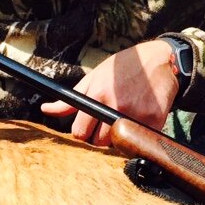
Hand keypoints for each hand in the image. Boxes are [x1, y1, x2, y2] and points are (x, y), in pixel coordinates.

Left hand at [40, 38, 181, 147]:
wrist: (159, 59)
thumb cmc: (123, 68)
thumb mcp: (93, 78)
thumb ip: (70, 99)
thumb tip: (45, 109)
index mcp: (97, 95)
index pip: (80, 132)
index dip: (83, 131)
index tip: (89, 127)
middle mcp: (116, 106)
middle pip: (98, 143)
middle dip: (100, 137)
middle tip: (106, 125)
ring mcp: (136, 115)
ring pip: (118, 145)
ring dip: (118, 139)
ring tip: (122, 122)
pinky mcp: (154, 120)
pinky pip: (139, 141)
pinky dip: (137, 136)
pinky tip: (138, 121)